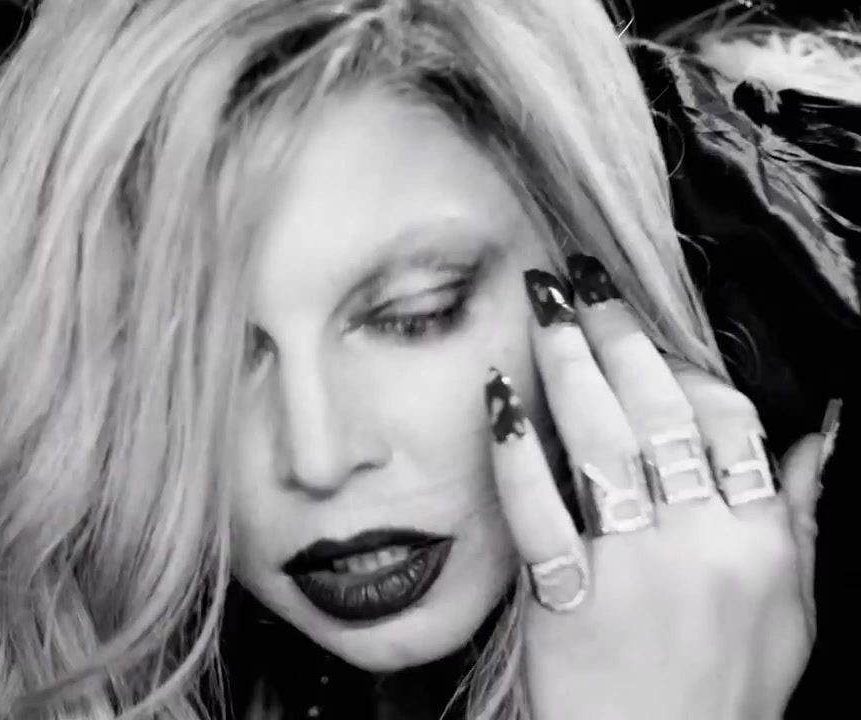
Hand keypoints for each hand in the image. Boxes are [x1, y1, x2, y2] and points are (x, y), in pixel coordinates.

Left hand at [485, 256, 827, 719]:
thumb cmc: (721, 695)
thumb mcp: (790, 614)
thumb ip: (800, 524)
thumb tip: (817, 445)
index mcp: (761, 542)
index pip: (731, 424)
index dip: (687, 365)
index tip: (648, 329)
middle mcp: (702, 542)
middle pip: (661, 412)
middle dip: (619, 334)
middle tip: (580, 279)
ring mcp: (633, 568)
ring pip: (602, 441)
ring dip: (569, 363)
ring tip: (542, 308)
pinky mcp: (567, 597)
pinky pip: (537, 509)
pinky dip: (517, 452)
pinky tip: (499, 401)